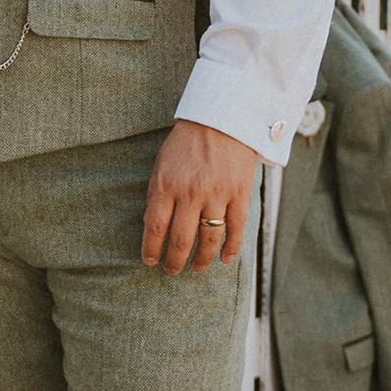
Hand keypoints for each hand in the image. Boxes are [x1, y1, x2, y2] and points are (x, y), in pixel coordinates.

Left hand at [140, 120, 258, 274]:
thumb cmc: (187, 143)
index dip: (151, 249)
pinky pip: (237, 228)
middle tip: (172, 270)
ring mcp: (218, 194)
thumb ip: (155, 195)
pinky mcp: (240, 193)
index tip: (150, 261)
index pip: (155, 227)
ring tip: (196, 267)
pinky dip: (231, 248)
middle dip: (175, 261)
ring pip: (210, 238)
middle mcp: (191, 193)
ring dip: (202, 259)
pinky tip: (225, 259)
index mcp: (167, 185)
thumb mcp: (161, 165)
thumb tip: (151, 227)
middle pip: (181, 239)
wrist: (223, 119)